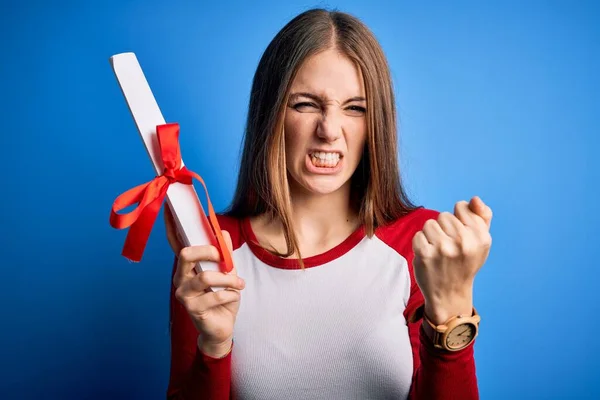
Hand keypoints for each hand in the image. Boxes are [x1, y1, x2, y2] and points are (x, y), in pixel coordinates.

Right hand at [165, 206, 244, 357]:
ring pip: (206, 277)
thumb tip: (223, 233)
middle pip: (186, 254)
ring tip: (239, 284)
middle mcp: (180, 277)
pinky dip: (230, 294)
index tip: (169, 207)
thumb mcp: (227, 272)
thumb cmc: (221, 297)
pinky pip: (216, 295)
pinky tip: (233, 298)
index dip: (171, 225)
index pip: (176, 243)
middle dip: (208, 251)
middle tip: (224, 258)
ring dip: (228, 279)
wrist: (222, 326)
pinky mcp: (192, 309)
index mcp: (187, 265)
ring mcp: (184, 294)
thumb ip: (224, 254)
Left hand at [412, 196, 492, 324]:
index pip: (461, 207)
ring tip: (439, 252)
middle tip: (449, 248)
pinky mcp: (425, 254)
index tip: (460, 236)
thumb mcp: (481, 242)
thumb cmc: (465, 262)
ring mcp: (444, 248)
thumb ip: (482, 217)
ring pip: (429, 224)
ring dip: (431, 236)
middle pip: (443, 216)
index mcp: (481, 237)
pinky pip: (418, 235)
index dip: (458, 220)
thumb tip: (474, 199)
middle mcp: (464, 242)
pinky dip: (421, 244)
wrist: (450, 293)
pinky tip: (429, 256)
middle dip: (444, 229)